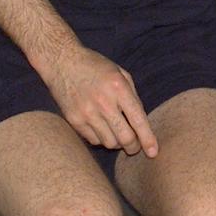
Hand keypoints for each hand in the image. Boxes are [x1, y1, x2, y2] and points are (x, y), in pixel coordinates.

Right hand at [41, 44, 160, 155]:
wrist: (62, 62)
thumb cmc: (96, 66)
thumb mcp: (120, 73)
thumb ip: (132, 96)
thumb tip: (141, 123)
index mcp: (118, 88)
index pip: (138, 120)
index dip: (147, 139)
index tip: (153, 153)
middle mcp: (103, 103)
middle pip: (124, 138)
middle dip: (134, 147)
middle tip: (135, 146)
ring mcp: (87, 113)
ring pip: (109, 143)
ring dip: (117, 143)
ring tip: (118, 133)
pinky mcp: (74, 120)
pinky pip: (94, 140)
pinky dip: (102, 138)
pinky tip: (102, 128)